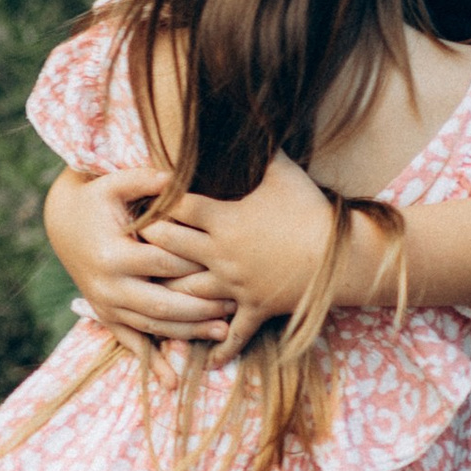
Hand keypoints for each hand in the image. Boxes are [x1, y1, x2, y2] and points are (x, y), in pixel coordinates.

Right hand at [47, 169, 230, 349]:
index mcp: (112, 254)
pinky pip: (130, 343)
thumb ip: (143, 179)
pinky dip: (151, 362)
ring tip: (223, 332)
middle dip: (199, 309)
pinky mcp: (106, 315)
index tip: (227, 263)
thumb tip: (174, 173)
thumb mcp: (113, 183)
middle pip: (161, 304)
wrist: (61, 222)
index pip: (162, 264)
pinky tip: (172, 382)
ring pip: (151, 327)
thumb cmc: (95, 198)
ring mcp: (106, 305)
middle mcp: (107, 285)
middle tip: (233, 306)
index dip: (194, 265)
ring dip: (187, 333)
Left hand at [139, 151, 341, 358]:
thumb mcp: (283, 171)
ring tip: (146, 287)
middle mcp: (221, 255)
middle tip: (128, 238)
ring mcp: (236, 286)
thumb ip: (259, 145)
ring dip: (167, 290)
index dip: (154, 199)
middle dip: (149, 242)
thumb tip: (247, 113)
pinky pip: (234, 333)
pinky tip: (204, 356)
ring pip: (189, 291)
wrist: (342, 256)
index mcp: (224, 220)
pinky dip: (219, 345)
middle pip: (170, 248)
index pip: (175, 207)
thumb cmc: (311, 208)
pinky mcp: (255, 308)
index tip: (136, 196)